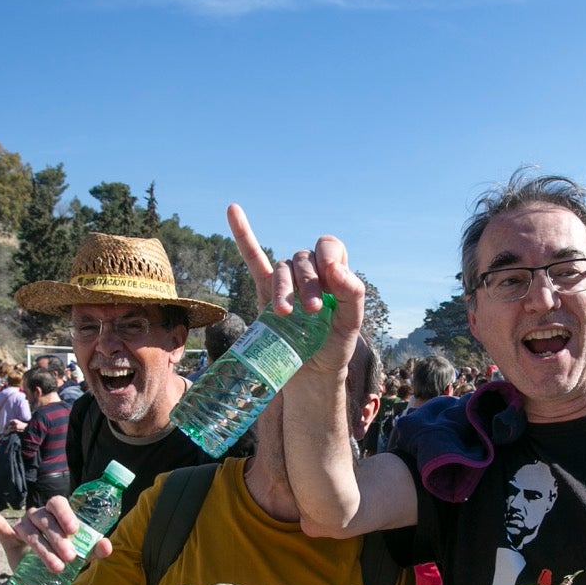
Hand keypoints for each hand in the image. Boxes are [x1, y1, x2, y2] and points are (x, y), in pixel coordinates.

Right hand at [0, 496, 110, 572]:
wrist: (47, 579)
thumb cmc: (67, 558)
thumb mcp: (84, 555)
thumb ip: (96, 549)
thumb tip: (107, 546)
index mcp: (57, 513)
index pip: (58, 504)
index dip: (65, 514)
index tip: (75, 531)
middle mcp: (39, 515)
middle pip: (45, 520)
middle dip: (58, 540)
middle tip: (71, 558)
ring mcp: (23, 525)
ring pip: (30, 532)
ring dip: (43, 549)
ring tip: (57, 568)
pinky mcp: (10, 538)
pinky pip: (0, 526)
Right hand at [227, 204, 362, 376]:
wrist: (311, 374)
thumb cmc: (333, 347)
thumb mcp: (350, 325)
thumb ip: (352, 295)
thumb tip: (338, 270)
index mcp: (333, 275)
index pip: (330, 247)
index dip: (329, 257)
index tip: (331, 278)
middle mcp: (310, 273)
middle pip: (304, 259)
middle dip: (308, 282)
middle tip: (312, 311)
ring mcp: (286, 282)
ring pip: (282, 268)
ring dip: (284, 287)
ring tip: (286, 313)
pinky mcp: (264, 293)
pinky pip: (253, 259)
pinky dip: (243, 234)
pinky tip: (233, 210)